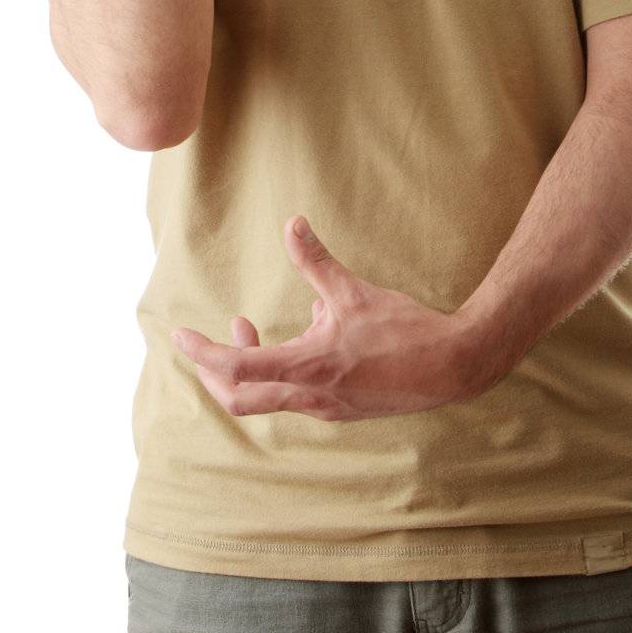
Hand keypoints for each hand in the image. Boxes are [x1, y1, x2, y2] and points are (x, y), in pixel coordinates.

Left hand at [169, 217, 495, 421]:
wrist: (451, 367)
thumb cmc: (404, 329)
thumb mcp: (354, 291)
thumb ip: (316, 260)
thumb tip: (292, 223)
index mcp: (308, 367)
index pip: (237, 368)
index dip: (202, 354)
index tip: (179, 336)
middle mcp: (310, 397)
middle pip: (239, 400)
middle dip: (213, 374)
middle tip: (202, 344)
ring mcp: (325, 409)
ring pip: (265, 400)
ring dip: (245, 370)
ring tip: (245, 329)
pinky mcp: (339, 409)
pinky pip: (291, 397)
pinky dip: (276, 372)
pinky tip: (294, 340)